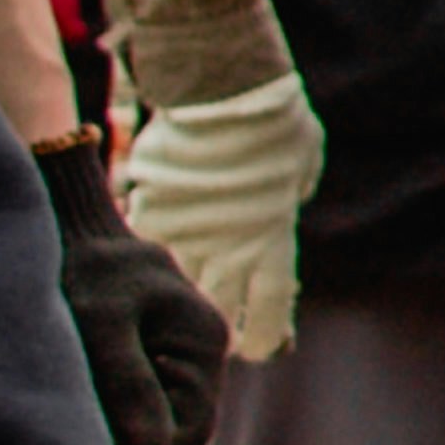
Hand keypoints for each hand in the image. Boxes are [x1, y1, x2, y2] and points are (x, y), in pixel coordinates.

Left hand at [34, 136, 228, 444]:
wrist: (56, 214)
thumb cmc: (77, 262)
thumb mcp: (97, 321)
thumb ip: (126, 382)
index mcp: (201, 341)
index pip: (187, 433)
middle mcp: (198, 348)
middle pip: (168, 429)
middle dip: (120, 443)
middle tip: (60, 438)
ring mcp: (173, 347)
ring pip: (147, 417)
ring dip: (106, 426)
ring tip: (57, 411)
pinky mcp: (143, 346)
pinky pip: (131, 397)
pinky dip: (98, 406)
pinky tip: (63, 394)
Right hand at [117, 73, 323, 359]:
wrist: (220, 95)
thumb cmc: (274, 124)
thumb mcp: (301, 160)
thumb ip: (291, 189)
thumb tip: (287, 196)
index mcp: (272, 243)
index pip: (268, 310)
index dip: (262, 336)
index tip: (255, 348)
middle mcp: (227, 251)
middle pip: (216, 310)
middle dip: (212, 326)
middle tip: (205, 334)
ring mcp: (185, 237)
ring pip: (177, 283)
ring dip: (177, 292)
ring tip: (172, 299)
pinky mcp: (150, 217)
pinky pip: (147, 246)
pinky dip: (147, 251)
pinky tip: (143, 249)